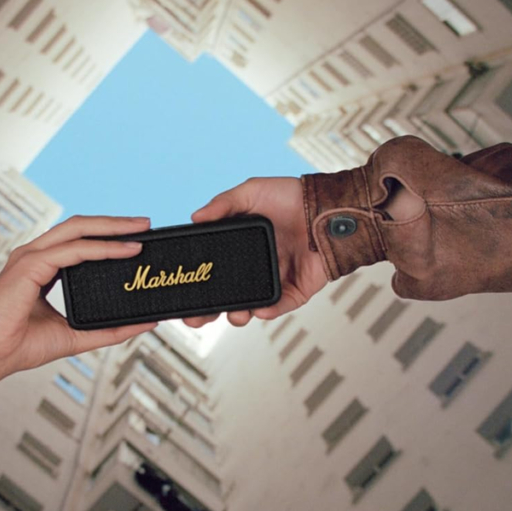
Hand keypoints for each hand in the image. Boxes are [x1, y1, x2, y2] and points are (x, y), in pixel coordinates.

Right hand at [0, 216, 156, 408]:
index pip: (78, 240)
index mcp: (41, 267)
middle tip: (145, 223)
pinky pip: (73, 250)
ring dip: (111, 228)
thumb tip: (145, 323)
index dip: (107, 235)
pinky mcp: (29, 265)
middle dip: (114, 223)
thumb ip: (110, 329)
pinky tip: (123, 250)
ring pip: (77, 229)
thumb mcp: (76, 335)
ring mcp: (30, 256)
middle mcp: (35, 255)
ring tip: (140, 231)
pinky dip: (101, 248)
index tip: (137, 238)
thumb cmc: (21, 346)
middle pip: (80, 226)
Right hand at [184, 177, 327, 328]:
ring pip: (250, 306)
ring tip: (234, 315)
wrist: (330, 208)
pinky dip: (268, 310)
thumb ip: (224, 204)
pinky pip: (278, 305)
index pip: (213, 268)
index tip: (181, 290)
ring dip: (238, 315)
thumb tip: (195, 217)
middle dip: (210, 311)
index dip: (197, 281)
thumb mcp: (252, 192)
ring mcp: (274, 279)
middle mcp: (254, 265)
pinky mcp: (296, 289)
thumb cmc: (293, 196)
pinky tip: (259, 310)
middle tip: (197, 319)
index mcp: (240, 246)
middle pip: (226, 295)